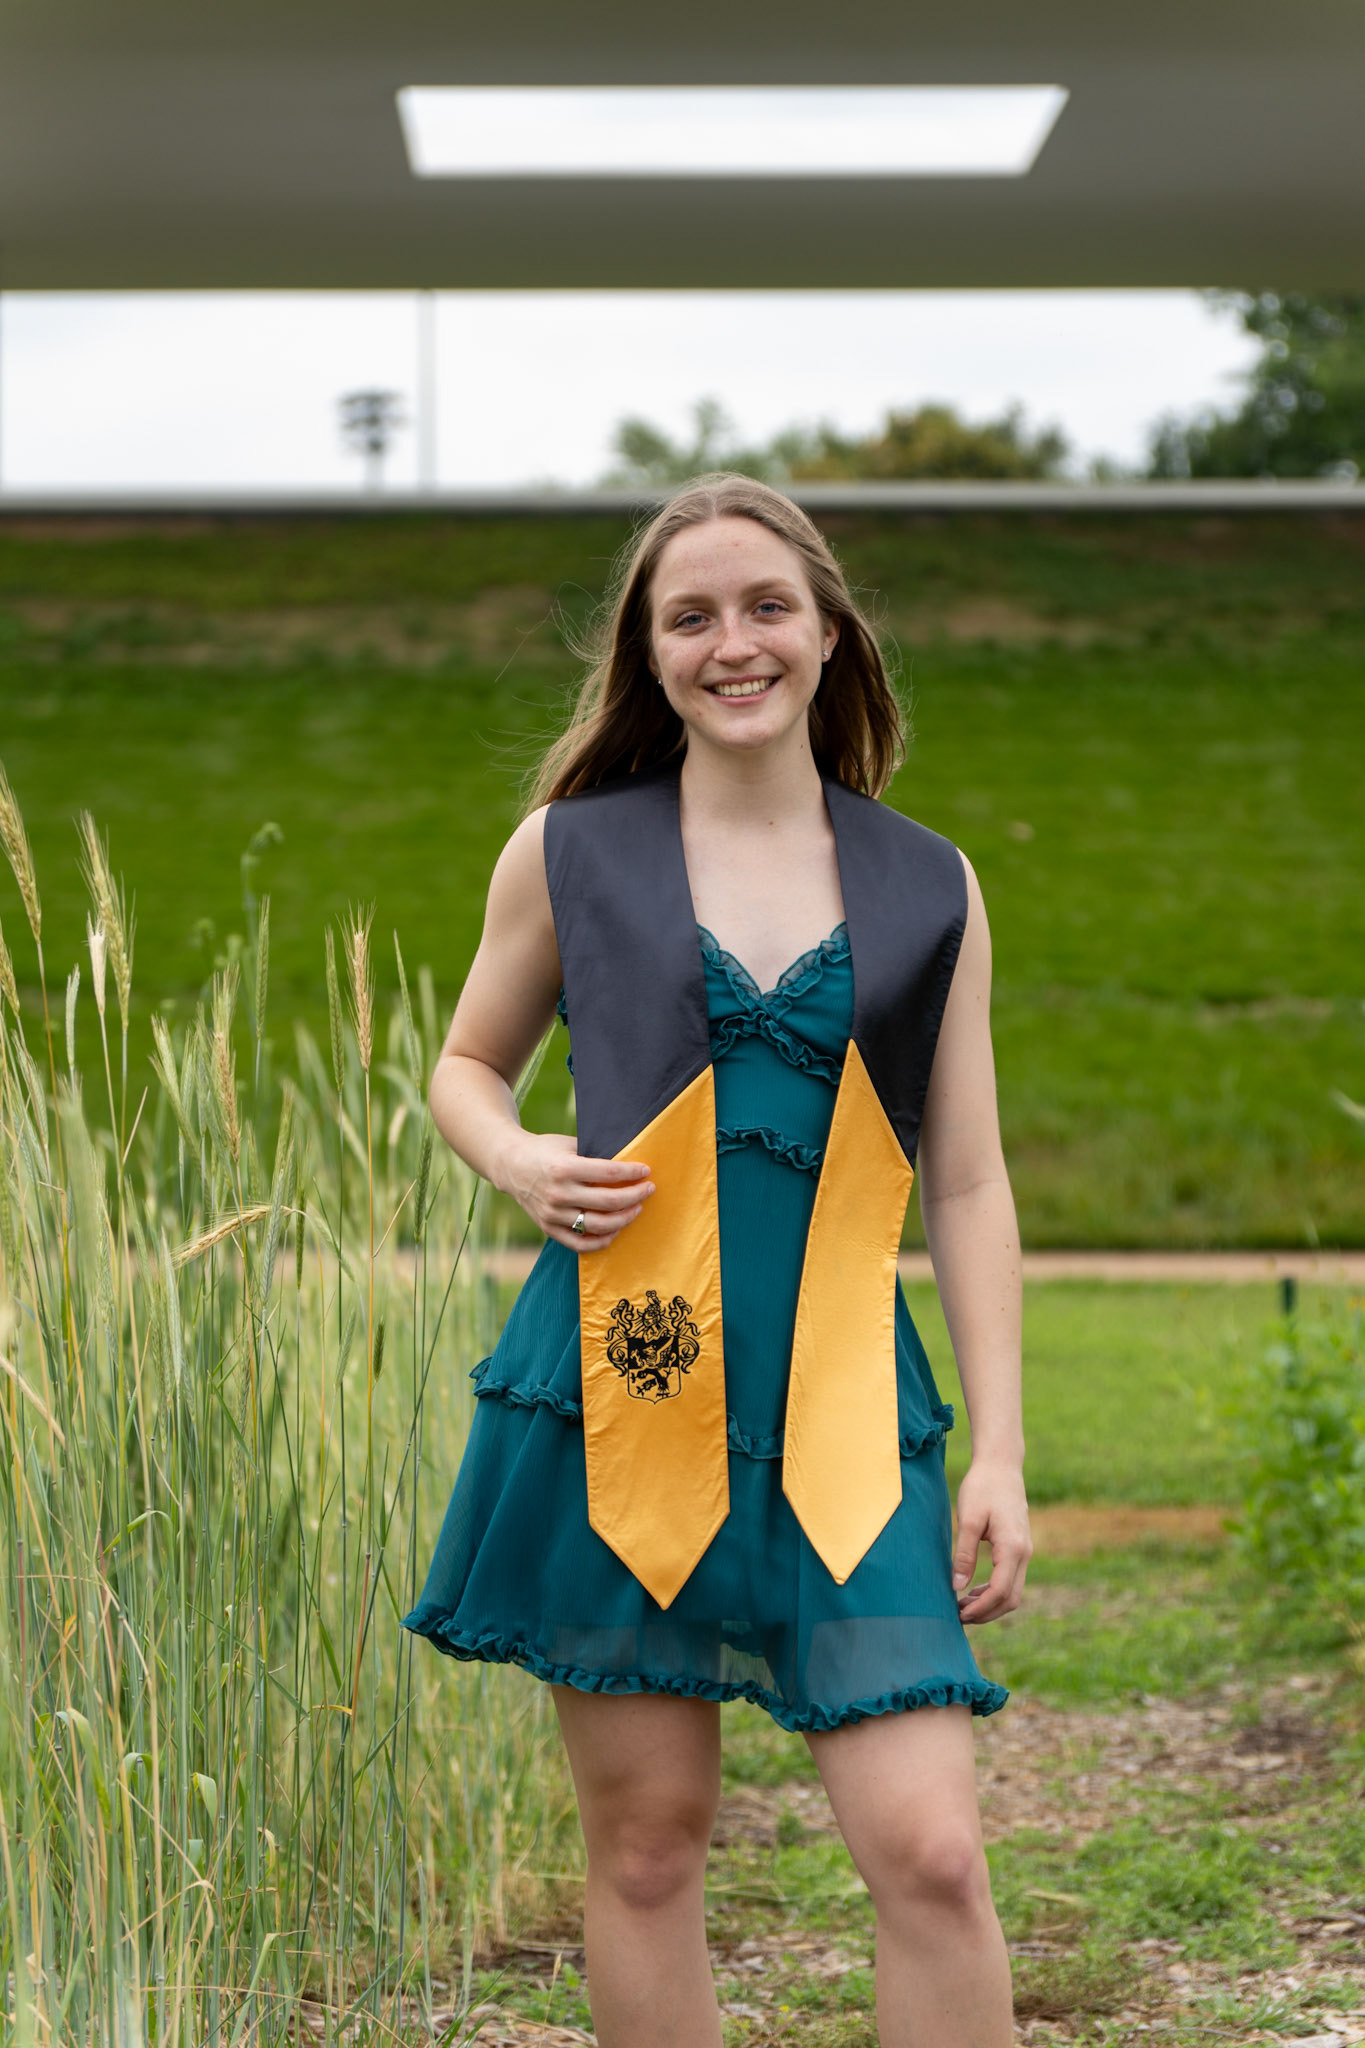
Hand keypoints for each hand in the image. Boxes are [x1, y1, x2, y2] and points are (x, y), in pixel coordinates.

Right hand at [500, 1131, 653, 1252]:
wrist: (510, 1165)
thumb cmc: (544, 1150)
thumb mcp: (568, 1144)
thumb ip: (594, 1155)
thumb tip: (628, 1164)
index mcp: (564, 1168)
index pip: (609, 1173)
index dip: (632, 1173)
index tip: (646, 1171)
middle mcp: (558, 1193)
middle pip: (609, 1202)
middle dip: (635, 1196)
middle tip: (649, 1189)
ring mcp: (552, 1214)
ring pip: (598, 1225)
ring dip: (624, 1219)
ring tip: (636, 1209)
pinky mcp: (548, 1228)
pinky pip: (580, 1243)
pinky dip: (602, 1241)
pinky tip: (616, 1230)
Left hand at [952, 1458, 1031, 1624]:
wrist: (1001, 1464)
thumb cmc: (982, 1486)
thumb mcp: (968, 1519)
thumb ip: (964, 1554)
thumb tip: (957, 1586)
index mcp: (1013, 1548)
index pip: (1000, 1591)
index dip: (980, 1609)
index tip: (958, 1616)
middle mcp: (1024, 1553)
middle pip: (1010, 1598)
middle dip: (986, 1613)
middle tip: (958, 1617)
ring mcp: (1025, 1551)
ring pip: (1013, 1591)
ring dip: (990, 1604)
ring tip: (962, 1607)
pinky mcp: (1020, 1548)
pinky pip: (1011, 1579)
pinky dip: (994, 1591)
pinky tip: (973, 1591)